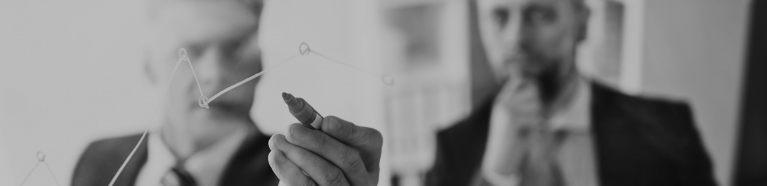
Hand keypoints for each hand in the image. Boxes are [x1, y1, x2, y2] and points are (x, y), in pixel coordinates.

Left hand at [268, 116, 382, 185]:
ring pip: (330, 176)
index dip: (349, 130)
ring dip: (300, 155)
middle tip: (291, 129)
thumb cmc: (315, 163)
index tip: (325, 121)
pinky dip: (290, 171)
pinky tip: (276, 157)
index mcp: (369, 159)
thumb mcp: (322, 148)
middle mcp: (364, 180)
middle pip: (348, 159)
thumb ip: (318, 134)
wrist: (305, 184)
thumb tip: (301, 121)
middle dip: (318, 141)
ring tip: (277, 141)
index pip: (371, 141)